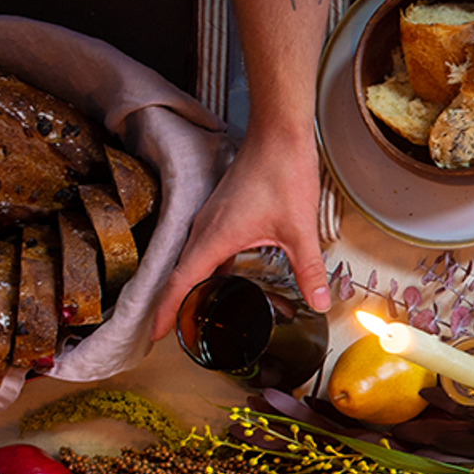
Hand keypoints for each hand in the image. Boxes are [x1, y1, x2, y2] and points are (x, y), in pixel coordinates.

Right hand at [149, 123, 329, 341]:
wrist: (277, 136)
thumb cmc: (283, 175)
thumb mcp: (299, 230)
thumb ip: (309, 270)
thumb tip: (319, 303)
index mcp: (214, 236)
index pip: (181, 281)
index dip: (166, 310)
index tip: (154, 335)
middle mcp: (204, 229)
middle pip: (180, 275)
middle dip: (174, 307)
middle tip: (176, 337)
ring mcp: (210, 220)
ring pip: (192, 262)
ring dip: (190, 288)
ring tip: (194, 317)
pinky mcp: (221, 214)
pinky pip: (205, 249)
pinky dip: (207, 270)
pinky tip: (223, 283)